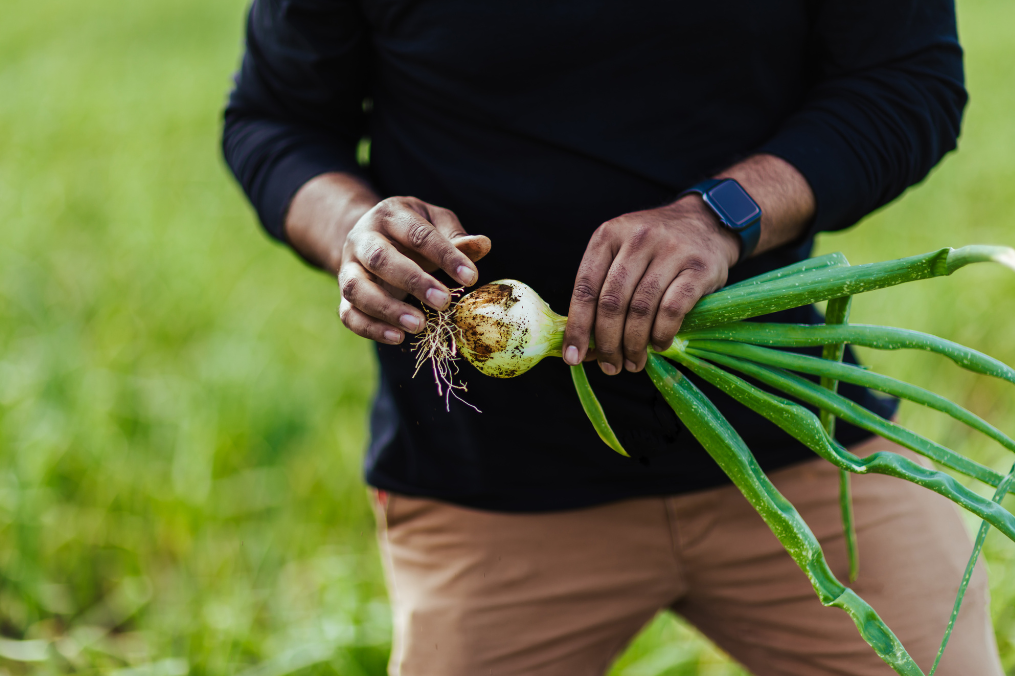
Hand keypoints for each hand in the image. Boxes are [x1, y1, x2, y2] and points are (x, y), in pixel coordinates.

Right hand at [337, 196, 490, 344]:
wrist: (369, 238)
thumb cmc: (411, 232)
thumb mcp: (434, 223)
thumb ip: (456, 237)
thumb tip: (483, 245)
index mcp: (390, 215)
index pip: (417, 234)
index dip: (445, 255)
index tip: (471, 277)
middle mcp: (362, 239)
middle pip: (380, 259)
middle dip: (413, 281)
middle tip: (444, 302)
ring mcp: (349, 268)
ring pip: (356, 288)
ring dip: (387, 309)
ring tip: (419, 325)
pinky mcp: (344, 296)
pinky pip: (348, 314)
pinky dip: (370, 329)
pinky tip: (398, 337)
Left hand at [562, 197, 739, 373]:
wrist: (707, 222)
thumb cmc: (655, 248)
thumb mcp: (622, 253)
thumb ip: (602, 290)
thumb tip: (584, 346)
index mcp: (608, 235)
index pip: (585, 287)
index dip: (577, 327)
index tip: (573, 357)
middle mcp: (637, 239)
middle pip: (611, 302)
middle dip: (607, 342)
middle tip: (610, 366)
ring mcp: (670, 250)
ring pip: (641, 309)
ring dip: (633, 344)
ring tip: (633, 362)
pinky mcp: (699, 267)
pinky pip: (672, 310)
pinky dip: (661, 334)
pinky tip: (658, 345)